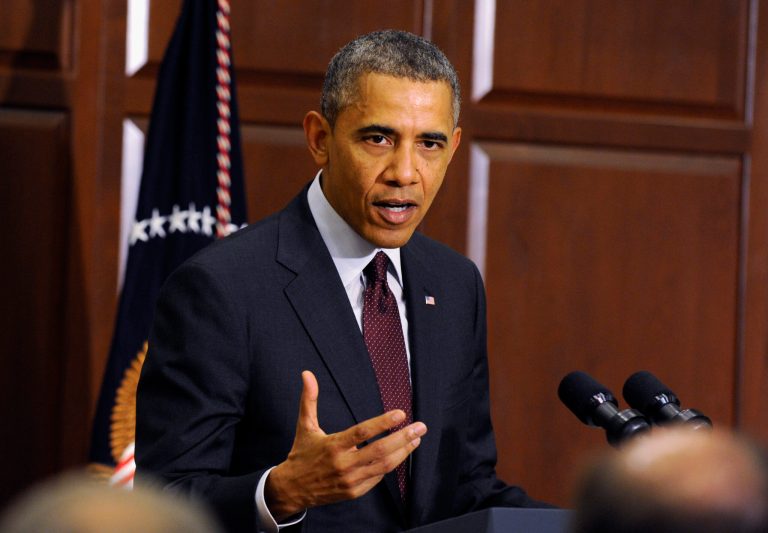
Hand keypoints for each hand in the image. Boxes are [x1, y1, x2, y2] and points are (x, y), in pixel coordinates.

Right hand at [265, 370, 426, 518]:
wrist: (292, 489)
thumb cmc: (301, 454)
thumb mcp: (304, 426)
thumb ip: (309, 399)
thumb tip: (307, 374)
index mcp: (332, 445)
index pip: (362, 432)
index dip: (383, 423)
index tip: (400, 414)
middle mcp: (343, 464)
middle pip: (380, 451)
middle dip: (403, 438)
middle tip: (420, 427)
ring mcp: (350, 480)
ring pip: (383, 466)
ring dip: (403, 452)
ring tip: (416, 439)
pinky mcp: (354, 492)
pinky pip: (378, 478)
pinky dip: (391, 466)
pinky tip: (400, 454)